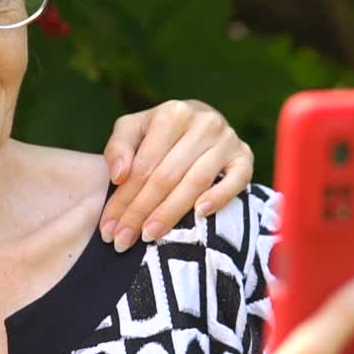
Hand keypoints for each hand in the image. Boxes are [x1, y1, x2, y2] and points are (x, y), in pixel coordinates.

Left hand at [100, 99, 253, 250]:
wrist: (197, 120)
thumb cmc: (159, 131)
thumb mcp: (132, 129)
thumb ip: (118, 147)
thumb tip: (120, 175)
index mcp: (172, 113)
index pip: (144, 165)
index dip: (123, 199)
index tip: (108, 228)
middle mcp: (203, 123)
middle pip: (167, 177)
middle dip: (141, 212)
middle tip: (123, 240)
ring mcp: (228, 139)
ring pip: (195, 183)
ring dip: (170, 213)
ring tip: (149, 235)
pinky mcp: (246, 156)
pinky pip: (236, 181)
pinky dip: (219, 198)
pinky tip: (199, 215)